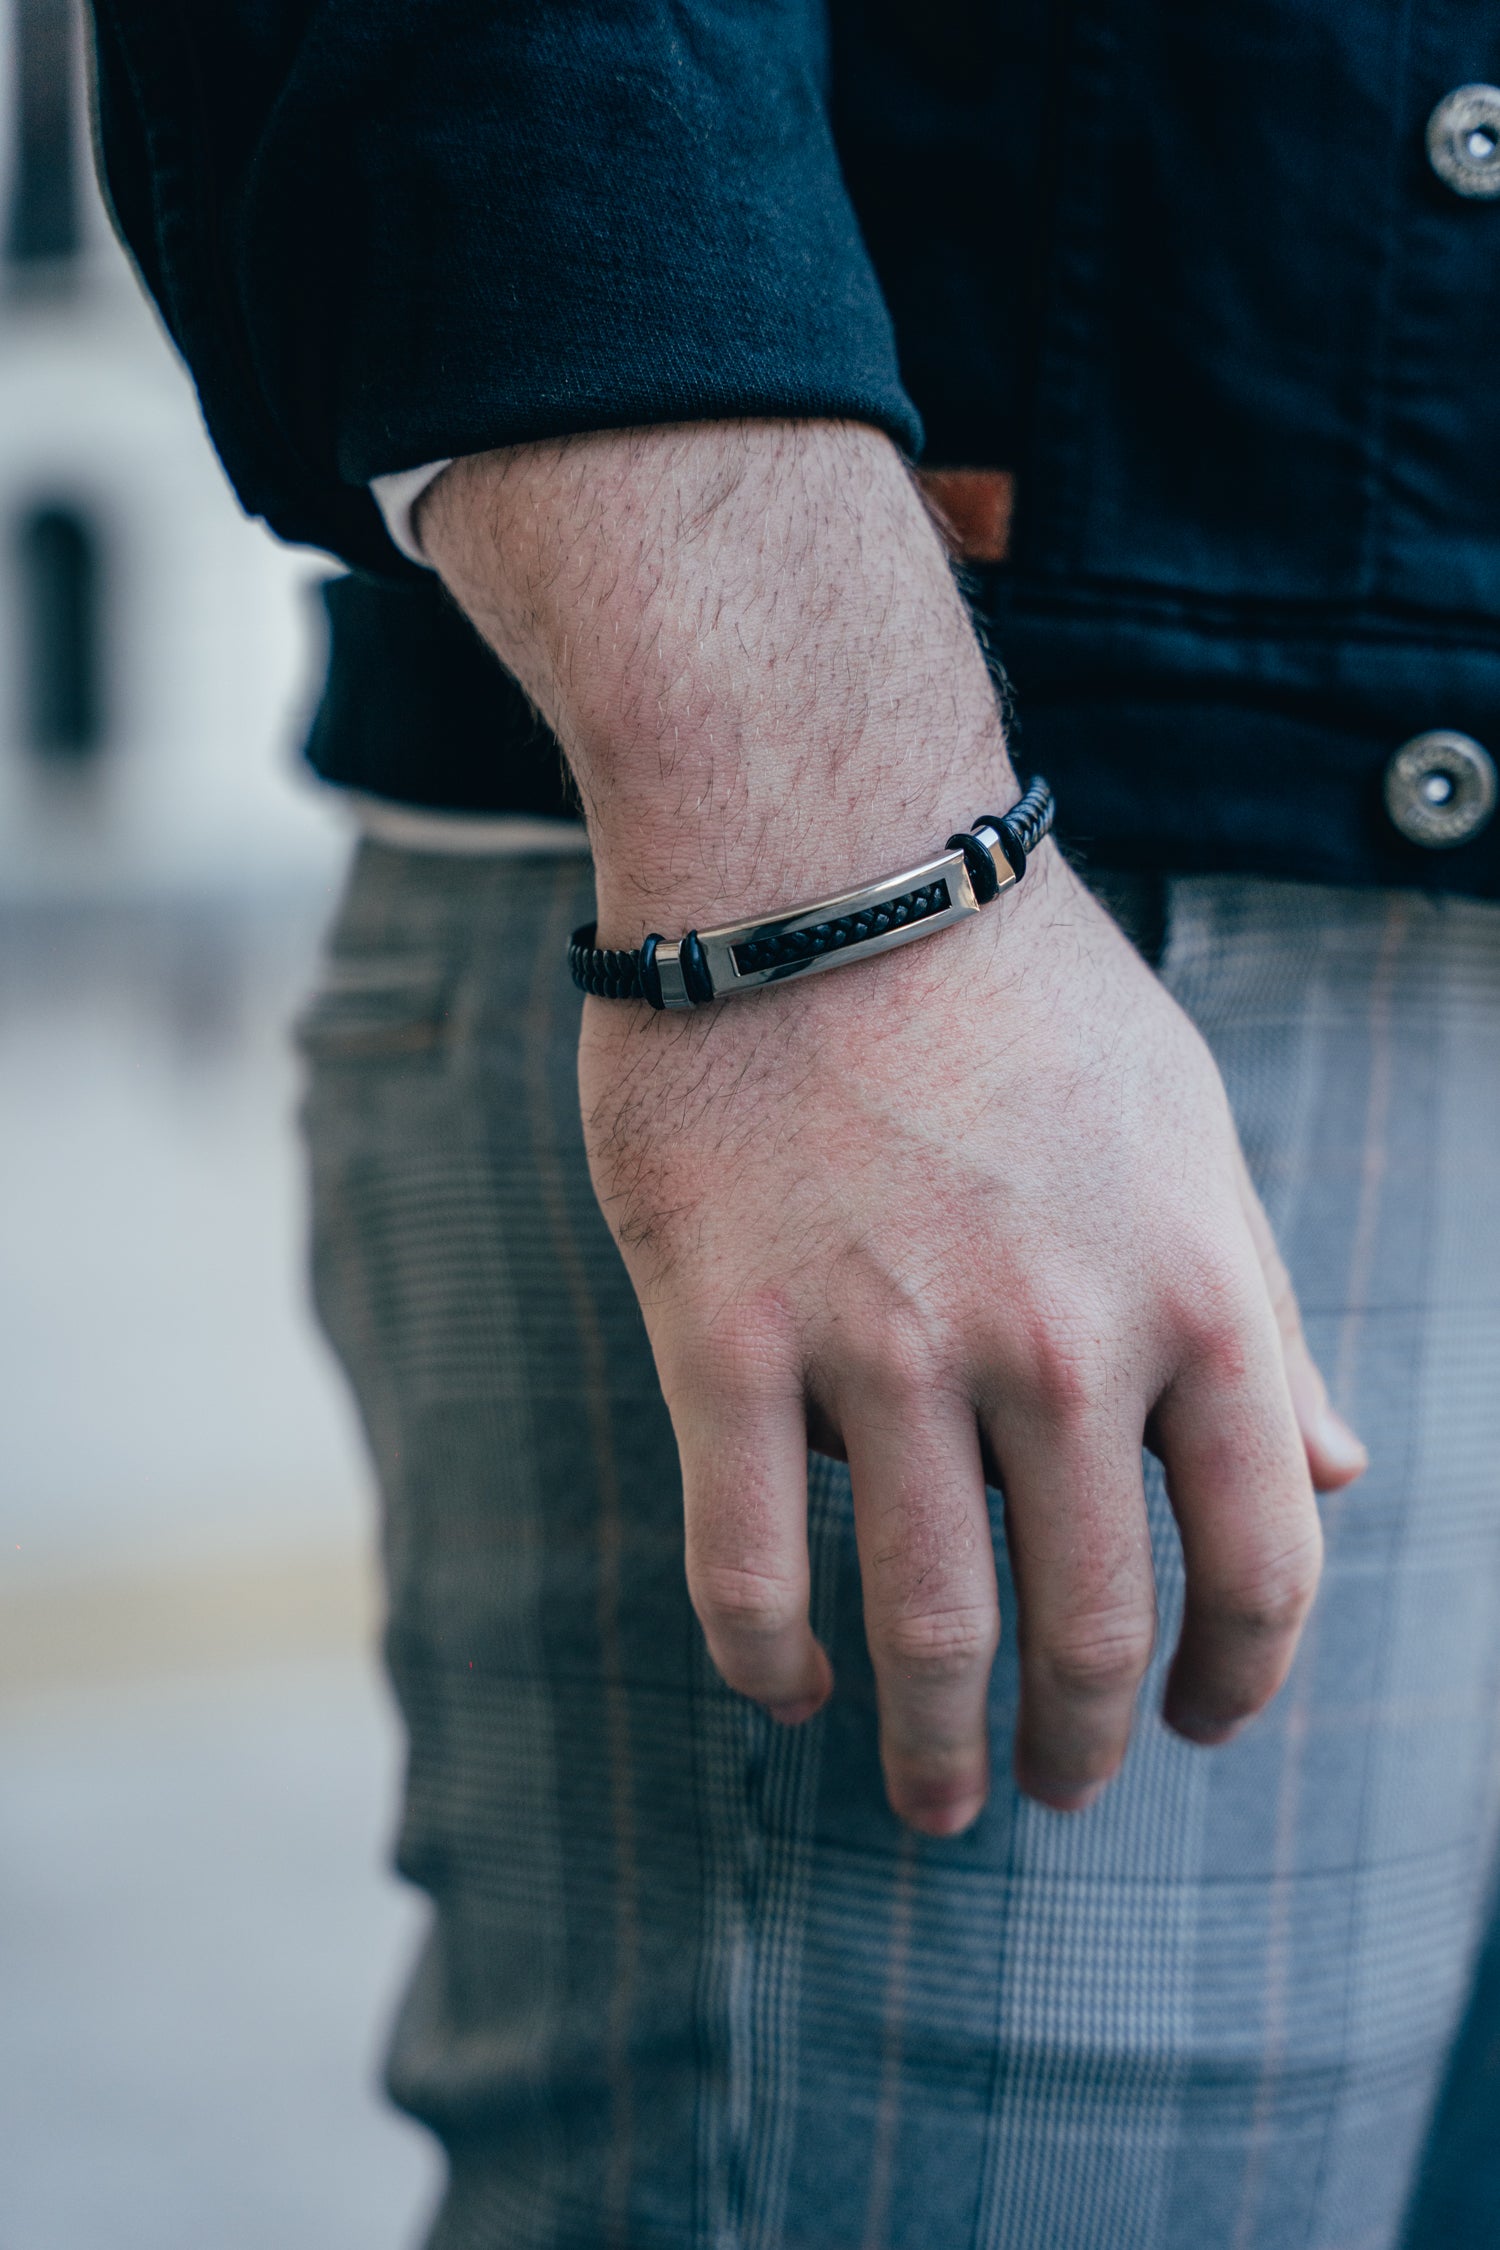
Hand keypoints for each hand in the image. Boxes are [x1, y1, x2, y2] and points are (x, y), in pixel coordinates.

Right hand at [419, 420, 1364, 1832]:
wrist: (816, 855)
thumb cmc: (1017, 992)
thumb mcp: (1190, 1133)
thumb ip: (1261, 1310)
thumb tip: (1336, 1473)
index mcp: (1196, 1292)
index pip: (1262, 1560)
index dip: (1239, 1679)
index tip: (1195, 1725)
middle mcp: (1058, 1342)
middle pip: (1086, 1628)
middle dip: (1076, 1747)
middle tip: (1048, 1791)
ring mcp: (885, 1348)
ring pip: (924, 1628)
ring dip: (934, 1747)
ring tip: (931, 1793)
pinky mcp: (727, 1338)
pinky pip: (744, 1566)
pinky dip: (770, 1661)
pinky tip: (787, 1690)